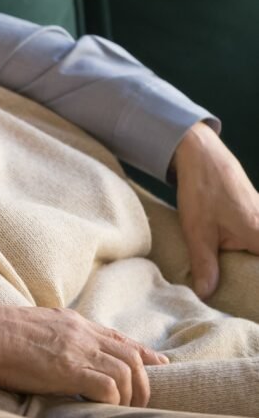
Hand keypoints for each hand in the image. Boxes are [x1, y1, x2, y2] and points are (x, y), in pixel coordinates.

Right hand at [0, 301, 167, 406]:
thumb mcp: (35, 323)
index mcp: (72, 321)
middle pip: (130, 355)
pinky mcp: (69, 370)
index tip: (159, 363)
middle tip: (141, 401)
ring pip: (127, 372)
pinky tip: (105, 407)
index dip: (142, 352)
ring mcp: (76, 350)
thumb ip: (55, 334)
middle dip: (144, 381)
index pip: (117, 337)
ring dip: (131, 395)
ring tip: (123, 409)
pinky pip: (108, 386)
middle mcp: (80, 332)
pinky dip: (114, 399)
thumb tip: (60, 349)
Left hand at [170, 121, 258, 298]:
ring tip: (242, 281)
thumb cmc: (201, 191)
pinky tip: (241, 257)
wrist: (201, 154)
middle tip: (245, 293)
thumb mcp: (197, 232)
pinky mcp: (258, 212)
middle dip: (251, 272)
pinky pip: (258, 235)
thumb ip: (205, 264)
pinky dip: (251, 247)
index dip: (255, 283)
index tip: (249, 297)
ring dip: (250, 260)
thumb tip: (205, 294)